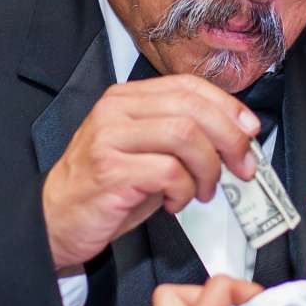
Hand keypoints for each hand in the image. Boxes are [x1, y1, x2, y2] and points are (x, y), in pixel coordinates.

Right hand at [42, 75, 262, 269]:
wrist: (56, 219)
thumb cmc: (105, 188)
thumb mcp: (145, 151)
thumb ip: (181, 137)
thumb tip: (236, 137)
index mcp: (127, 98)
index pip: (189, 86)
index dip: (227, 107)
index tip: (248, 131)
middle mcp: (116, 110)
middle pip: (192, 108)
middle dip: (229, 140)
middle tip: (241, 168)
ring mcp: (110, 138)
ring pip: (185, 136)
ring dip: (207, 168)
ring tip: (202, 190)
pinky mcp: (111, 171)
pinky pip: (169, 172)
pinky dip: (184, 191)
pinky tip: (175, 202)